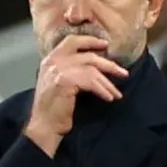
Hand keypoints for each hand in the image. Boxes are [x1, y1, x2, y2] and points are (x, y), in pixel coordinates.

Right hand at [25, 34, 128, 152]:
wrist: (44, 126)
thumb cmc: (54, 109)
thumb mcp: (59, 83)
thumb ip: (71, 70)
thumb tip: (95, 65)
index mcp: (51, 59)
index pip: (72, 41)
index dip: (90, 41)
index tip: (106, 45)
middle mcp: (53, 61)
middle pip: (87, 55)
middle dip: (108, 64)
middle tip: (123, 73)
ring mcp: (58, 70)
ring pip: (91, 69)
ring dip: (107, 83)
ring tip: (116, 93)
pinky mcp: (64, 81)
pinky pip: (90, 81)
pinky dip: (102, 90)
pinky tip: (108, 98)